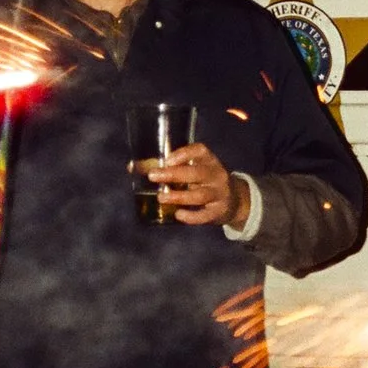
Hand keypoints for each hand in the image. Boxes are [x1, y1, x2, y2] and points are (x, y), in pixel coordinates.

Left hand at [132, 143, 249, 228]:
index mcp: (210, 161)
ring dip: (179, 197)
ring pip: (199, 195)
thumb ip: (171, 168)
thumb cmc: (205, 181)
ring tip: (161, 197)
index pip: (201, 151)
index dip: (184, 153)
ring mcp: (219, 194)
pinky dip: (191, 216)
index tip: (166, 159)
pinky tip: (178, 215)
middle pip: (197, 173)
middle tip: (153, 176)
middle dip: (174, 175)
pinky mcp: (219, 212)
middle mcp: (216, 175)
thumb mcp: (195, 170)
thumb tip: (132, 167)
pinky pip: (204, 215)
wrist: (235, 201)